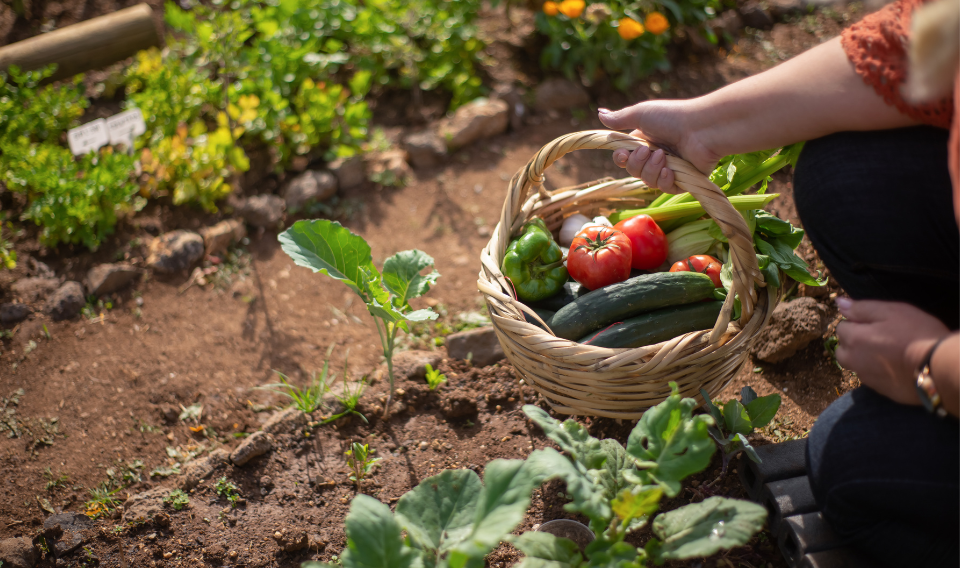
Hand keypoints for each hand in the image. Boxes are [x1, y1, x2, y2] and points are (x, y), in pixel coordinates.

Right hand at [598, 100, 722, 192]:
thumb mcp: (641, 114)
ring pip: (648, 181)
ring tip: (664, 156)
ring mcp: (670, 169)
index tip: (622, 155)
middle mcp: (656, 156)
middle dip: (637, 164)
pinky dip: (665, 181)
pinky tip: (670, 171)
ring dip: (651, 170)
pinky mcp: (683, 180)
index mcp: (645, 141)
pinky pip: (665, 189)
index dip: (621, 159)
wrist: (702, 128)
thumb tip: (599, 113)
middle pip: (633, 171)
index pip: (624, 158)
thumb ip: (620, 118)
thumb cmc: (672, 117)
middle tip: (648, 151)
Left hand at [835, 297, 949, 405]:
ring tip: (886, 352)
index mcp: (854, 339)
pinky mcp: (881, 391)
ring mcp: (867, 378)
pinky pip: (870, 378)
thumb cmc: (916, 334)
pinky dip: (876, 371)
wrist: (938, 367)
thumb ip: (861, 308)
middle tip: (877, 338)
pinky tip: (893, 366)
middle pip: (842, 350)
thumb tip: (839, 302)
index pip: (841, 328)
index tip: (874, 323)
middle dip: (852, 343)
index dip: (856, 323)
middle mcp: (854, 361)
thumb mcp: (891, 311)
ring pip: (855, 366)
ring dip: (862, 358)